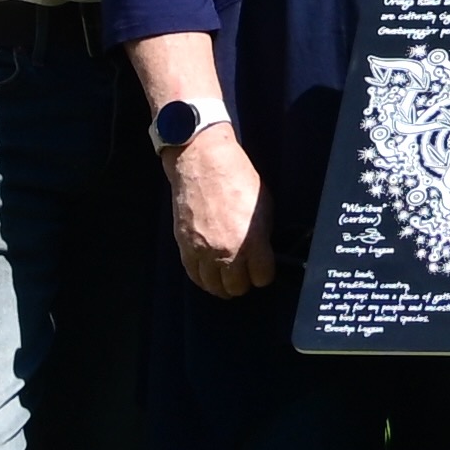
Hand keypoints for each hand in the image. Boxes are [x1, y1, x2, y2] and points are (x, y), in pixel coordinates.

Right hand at [164, 123, 269, 296]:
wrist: (202, 162)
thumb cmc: (236, 177)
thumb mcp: (264, 205)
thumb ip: (263, 235)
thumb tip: (262, 252)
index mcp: (252, 241)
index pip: (262, 278)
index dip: (265, 274)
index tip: (263, 269)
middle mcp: (227, 251)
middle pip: (237, 287)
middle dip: (244, 283)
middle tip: (245, 275)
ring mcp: (203, 251)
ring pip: (214, 287)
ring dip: (222, 285)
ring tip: (227, 278)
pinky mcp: (184, 247)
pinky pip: (194, 276)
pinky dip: (203, 278)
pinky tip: (210, 274)